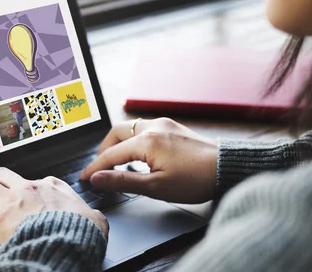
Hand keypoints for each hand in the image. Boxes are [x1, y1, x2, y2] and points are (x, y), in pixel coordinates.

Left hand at [0, 167, 108, 243]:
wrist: (69, 242)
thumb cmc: (81, 231)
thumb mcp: (95, 218)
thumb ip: (92, 214)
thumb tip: (96, 219)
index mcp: (52, 186)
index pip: (36, 180)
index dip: (29, 190)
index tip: (28, 199)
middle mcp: (28, 188)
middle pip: (2, 173)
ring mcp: (11, 203)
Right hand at [80, 118, 217, 203]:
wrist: (227, 168)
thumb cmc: (196, 180)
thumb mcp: (156, 187)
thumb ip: (123, 181)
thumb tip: (98, 178)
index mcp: (146, 141)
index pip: (111, 154)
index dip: (95, 167)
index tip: (84, 178)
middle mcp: (153, 126)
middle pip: (117, 133)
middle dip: (104, 149)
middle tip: (100, 168)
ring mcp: (164, 124)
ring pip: (130, 128)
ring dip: (119, 143)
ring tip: (117, 162)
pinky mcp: (173, 127)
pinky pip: (145, 128)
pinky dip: (134, 139)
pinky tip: (138, 154)